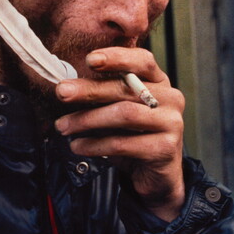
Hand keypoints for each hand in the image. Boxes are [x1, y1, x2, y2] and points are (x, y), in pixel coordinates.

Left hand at [54, 47, 184, 221]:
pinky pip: (123, 144)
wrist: (156, 175)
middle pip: (127, 88)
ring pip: (125, 114)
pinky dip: (95, 145)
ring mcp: (172, 123)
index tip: (90, 60)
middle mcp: (171, 98)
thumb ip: (103, 94)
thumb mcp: (120, 110)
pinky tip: (78, 145)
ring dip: (88, 120)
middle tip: (62, 92)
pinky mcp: (165, 149)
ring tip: (64, 126)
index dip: (117, 57)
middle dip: (90, 90)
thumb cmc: (134, 136)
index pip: (142, 61)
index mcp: (159, 82)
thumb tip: (66, 87)